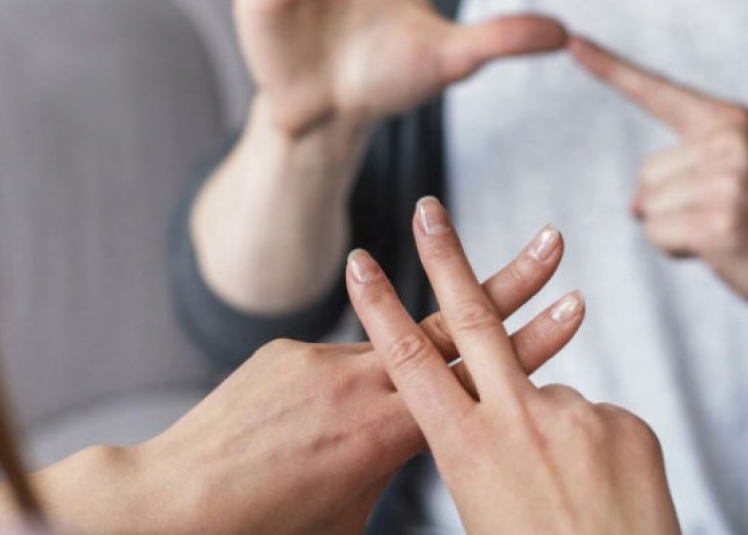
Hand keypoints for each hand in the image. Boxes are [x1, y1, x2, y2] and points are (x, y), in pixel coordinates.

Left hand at [130, 220, 583, 534]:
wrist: (172, 502)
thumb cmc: (266, 529)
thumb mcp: (350, 514)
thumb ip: (390, 464)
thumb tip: (416, 440)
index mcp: (385, 432)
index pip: (476, 380)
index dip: (532, 344)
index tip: (575, 310)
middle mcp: (359, 383)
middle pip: (452, 327)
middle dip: (508, 283)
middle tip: (551, 242)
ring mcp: (320, 360)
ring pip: (389, 343)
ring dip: (416, 342)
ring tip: (396, 370)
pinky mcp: (285, 351)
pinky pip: (334, 361)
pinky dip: (342, 385)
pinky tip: (309, 423)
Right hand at [347, 197, 680, 534]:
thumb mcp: (480, 513)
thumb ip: (474, 455)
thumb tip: (478, 427)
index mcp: (465, 449)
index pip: (411, 361)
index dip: (381, 308)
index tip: (359, 263)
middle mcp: (517, 421)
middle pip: (471, 317)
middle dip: (446, 256)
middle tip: (429, 208)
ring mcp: (577, 417)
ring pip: (547, 396)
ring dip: (547, 435)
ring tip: (563, 497)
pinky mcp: (625, 423)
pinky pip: (596, 423)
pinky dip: (591, 451)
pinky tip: (601, 495)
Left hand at [570, 36, 747, 324]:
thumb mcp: (729, 172)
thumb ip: (678, 168)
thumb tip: (636, 203)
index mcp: (728, 119)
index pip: (657, 90)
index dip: (610, 68)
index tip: (572, 41)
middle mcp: (728, 141)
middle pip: (644, 173)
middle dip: (670, 204)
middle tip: (722, 214)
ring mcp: (727, 180)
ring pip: (647, 207)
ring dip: (673, 229)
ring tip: (723, 230)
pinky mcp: (718, 221)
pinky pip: (656, 233)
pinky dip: (675, 249)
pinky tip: (717, 249)